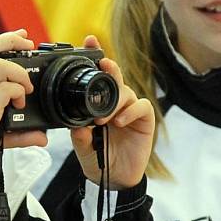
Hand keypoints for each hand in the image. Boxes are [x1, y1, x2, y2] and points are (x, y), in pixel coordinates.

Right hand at [0, 29, 47, 208]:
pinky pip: (5, 89)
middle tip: (29, 46)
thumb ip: (18, 134)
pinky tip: (18, 105)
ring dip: (20, 74)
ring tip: (25, 90)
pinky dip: (17, 93)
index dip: (6, 40)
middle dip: (13, 40)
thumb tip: (41, 137)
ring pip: (0, 66)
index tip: (22, 38)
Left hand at [68, 35, 153, 189]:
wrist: (114, 178)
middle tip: (103, 65)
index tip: (89, 41)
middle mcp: (116, 101)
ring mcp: (131, 109)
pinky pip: (141, 107)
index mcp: (99, 102)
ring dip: (115, 102)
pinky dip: (130, 111)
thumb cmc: (98, 157)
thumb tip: (75, 125)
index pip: (98, 76)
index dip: (95, 56)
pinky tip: (120, 121)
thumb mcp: (82, 145)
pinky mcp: (144, 119)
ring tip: (104, 120)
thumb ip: (78, 135)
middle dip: (110, 68)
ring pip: (126, 92)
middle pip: (115, 77)